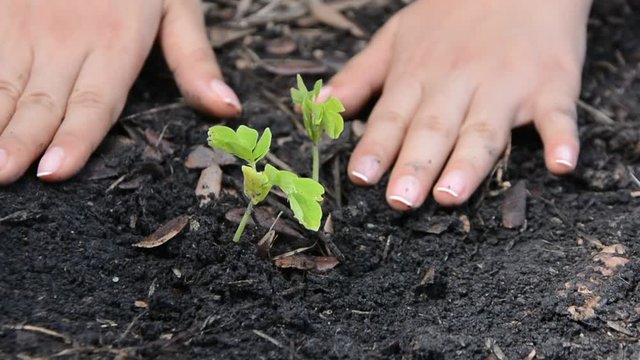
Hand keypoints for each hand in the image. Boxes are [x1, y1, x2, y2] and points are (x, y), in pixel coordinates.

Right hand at [0, 0, 240, 183]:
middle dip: (20, 141)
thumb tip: (228, 109)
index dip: (74, 138)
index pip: (95, 102)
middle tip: (1, 176)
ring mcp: (26, 26)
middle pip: (43, 100)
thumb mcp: (178, 7)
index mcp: (115, 42)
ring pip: (4, 83)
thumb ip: (195, 61)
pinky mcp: (0, 14)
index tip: (54, 172)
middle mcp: (67, 39)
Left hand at [327, 0, 591, 209]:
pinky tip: (561, 163)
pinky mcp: (551, 85)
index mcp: (419, 75)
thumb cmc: (452, 15)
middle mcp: (458, 83)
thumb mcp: (396, 37)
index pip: (392, 116)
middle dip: (416, 165)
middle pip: (434, 129)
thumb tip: (319, 106)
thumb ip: (359, 76)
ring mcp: (505, 85)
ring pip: (483, 129)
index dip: (375, 147)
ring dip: (468, 163)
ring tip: (451, 194)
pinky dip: (561, 138)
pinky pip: (557, 115)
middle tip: (400, 201)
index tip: (361, 176)